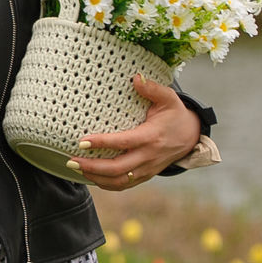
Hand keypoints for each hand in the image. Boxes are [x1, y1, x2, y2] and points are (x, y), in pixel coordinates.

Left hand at [69, 76, 200, 191]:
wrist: (191, 136)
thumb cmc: (175, 114)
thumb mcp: (169, 98)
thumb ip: (152, 88)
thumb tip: (136, 78)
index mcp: (151, 137)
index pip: (123, 142)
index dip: (102, 143)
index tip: (82, 141)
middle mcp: (148, 156)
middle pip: (118, 169)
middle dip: (92, 167)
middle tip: (71, 160)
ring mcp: (147, 169)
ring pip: (119, 181)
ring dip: (96, 177)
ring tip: (76, 168)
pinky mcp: (145, 175)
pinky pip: (124, 185)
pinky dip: (106, 184)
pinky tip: (90, 176)